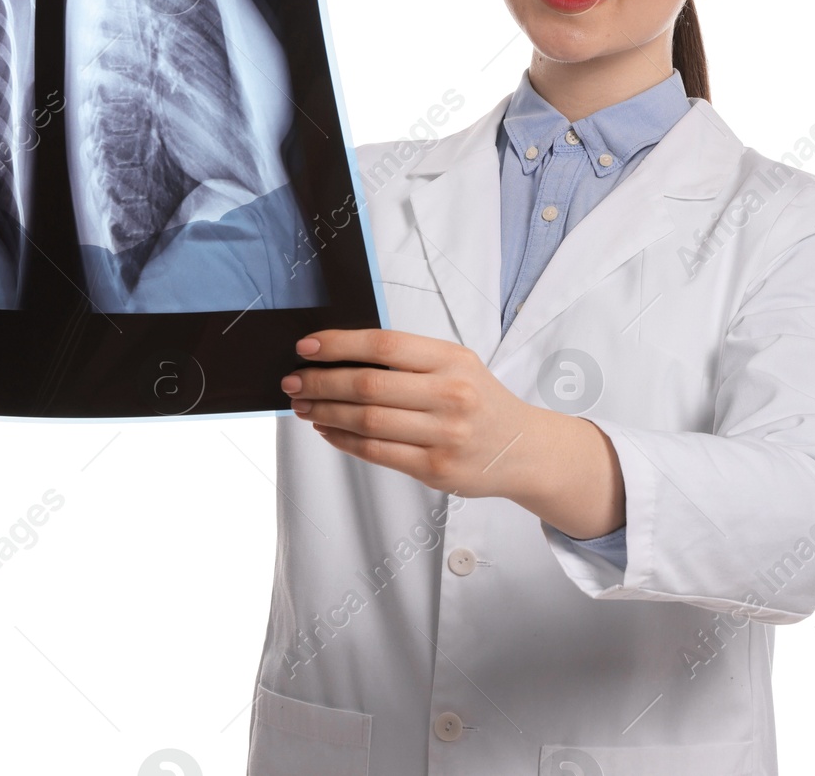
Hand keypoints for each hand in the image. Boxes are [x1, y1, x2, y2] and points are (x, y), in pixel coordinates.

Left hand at [280, 327, 548, 500]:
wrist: (521, 449)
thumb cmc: (479, 401)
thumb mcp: (456, 365)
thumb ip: (409, 359)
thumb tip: (339, 355)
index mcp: (453, 360)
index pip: (385, 346)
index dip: (339, 344)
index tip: (307, 346)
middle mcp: (451, 396)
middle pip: (369, 386)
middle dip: (321, 382)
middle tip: (294, 381)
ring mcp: (444, 435)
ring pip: (367, 421)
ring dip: (325, 412)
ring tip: (304, 406)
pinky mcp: (435, 469)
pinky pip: (376, 452)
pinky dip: (343, 440)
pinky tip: (327, 430)